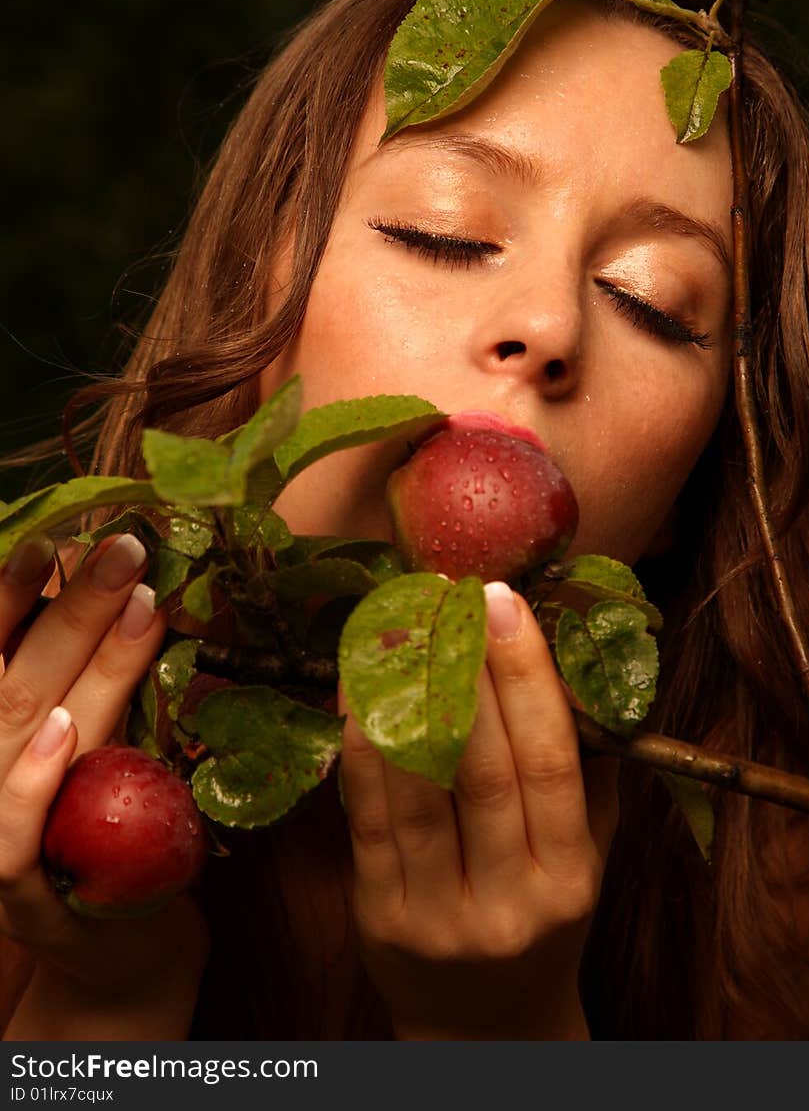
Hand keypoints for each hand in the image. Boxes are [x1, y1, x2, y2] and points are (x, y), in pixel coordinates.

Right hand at [0, 534, 208, 1007]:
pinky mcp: (18, 894)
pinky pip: (11, 836)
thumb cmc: (102, 825)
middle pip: (12, 678)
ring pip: (20, 735)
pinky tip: (65, 730)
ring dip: (77, 664)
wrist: (116, 946)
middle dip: (67, 606)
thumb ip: (88, 680)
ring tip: (127, 599)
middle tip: (124, 545)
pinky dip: (31, 781)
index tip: (52, 532)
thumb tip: (125, 585)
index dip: (10, 595)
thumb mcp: (92, 743)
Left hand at [339, 583, 617, 1039]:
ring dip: (402, 695)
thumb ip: (586, 773)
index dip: (527, 678)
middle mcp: (507, 902)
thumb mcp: (587, 857)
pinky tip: (357, 688)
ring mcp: (437, 914)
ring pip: (416, 790)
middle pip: (483, 770)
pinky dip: (360, 745)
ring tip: (397, 624)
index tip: (505, 603)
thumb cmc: (542, 920)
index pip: (552, 764)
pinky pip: (365, 817)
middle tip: (447, 596)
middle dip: (465, 671)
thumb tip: (574, 659)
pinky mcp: (378, 916)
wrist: (484, 1028)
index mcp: (569, 881)